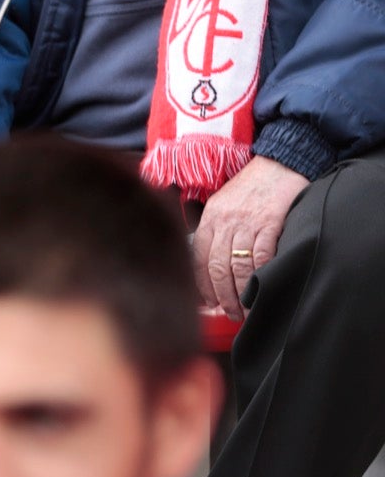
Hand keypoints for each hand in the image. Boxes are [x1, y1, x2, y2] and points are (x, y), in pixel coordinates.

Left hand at [194, 156, 308, 319]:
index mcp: (209, 218)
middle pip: (216, 267)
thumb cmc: (252, 188)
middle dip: (222, 296)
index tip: (208, 303)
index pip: (197, 258)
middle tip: (230, 313)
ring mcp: (246, 222)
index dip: (201, 284)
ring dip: (241, 292)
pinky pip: (261, 255)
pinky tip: (262, 289)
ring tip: (246, 309)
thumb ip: (217, 230)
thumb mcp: (224, 204)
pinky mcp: (269, 223)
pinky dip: (260, 276)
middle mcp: (223, 221)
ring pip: (237, 266)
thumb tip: (212, 266)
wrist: (279, 163)